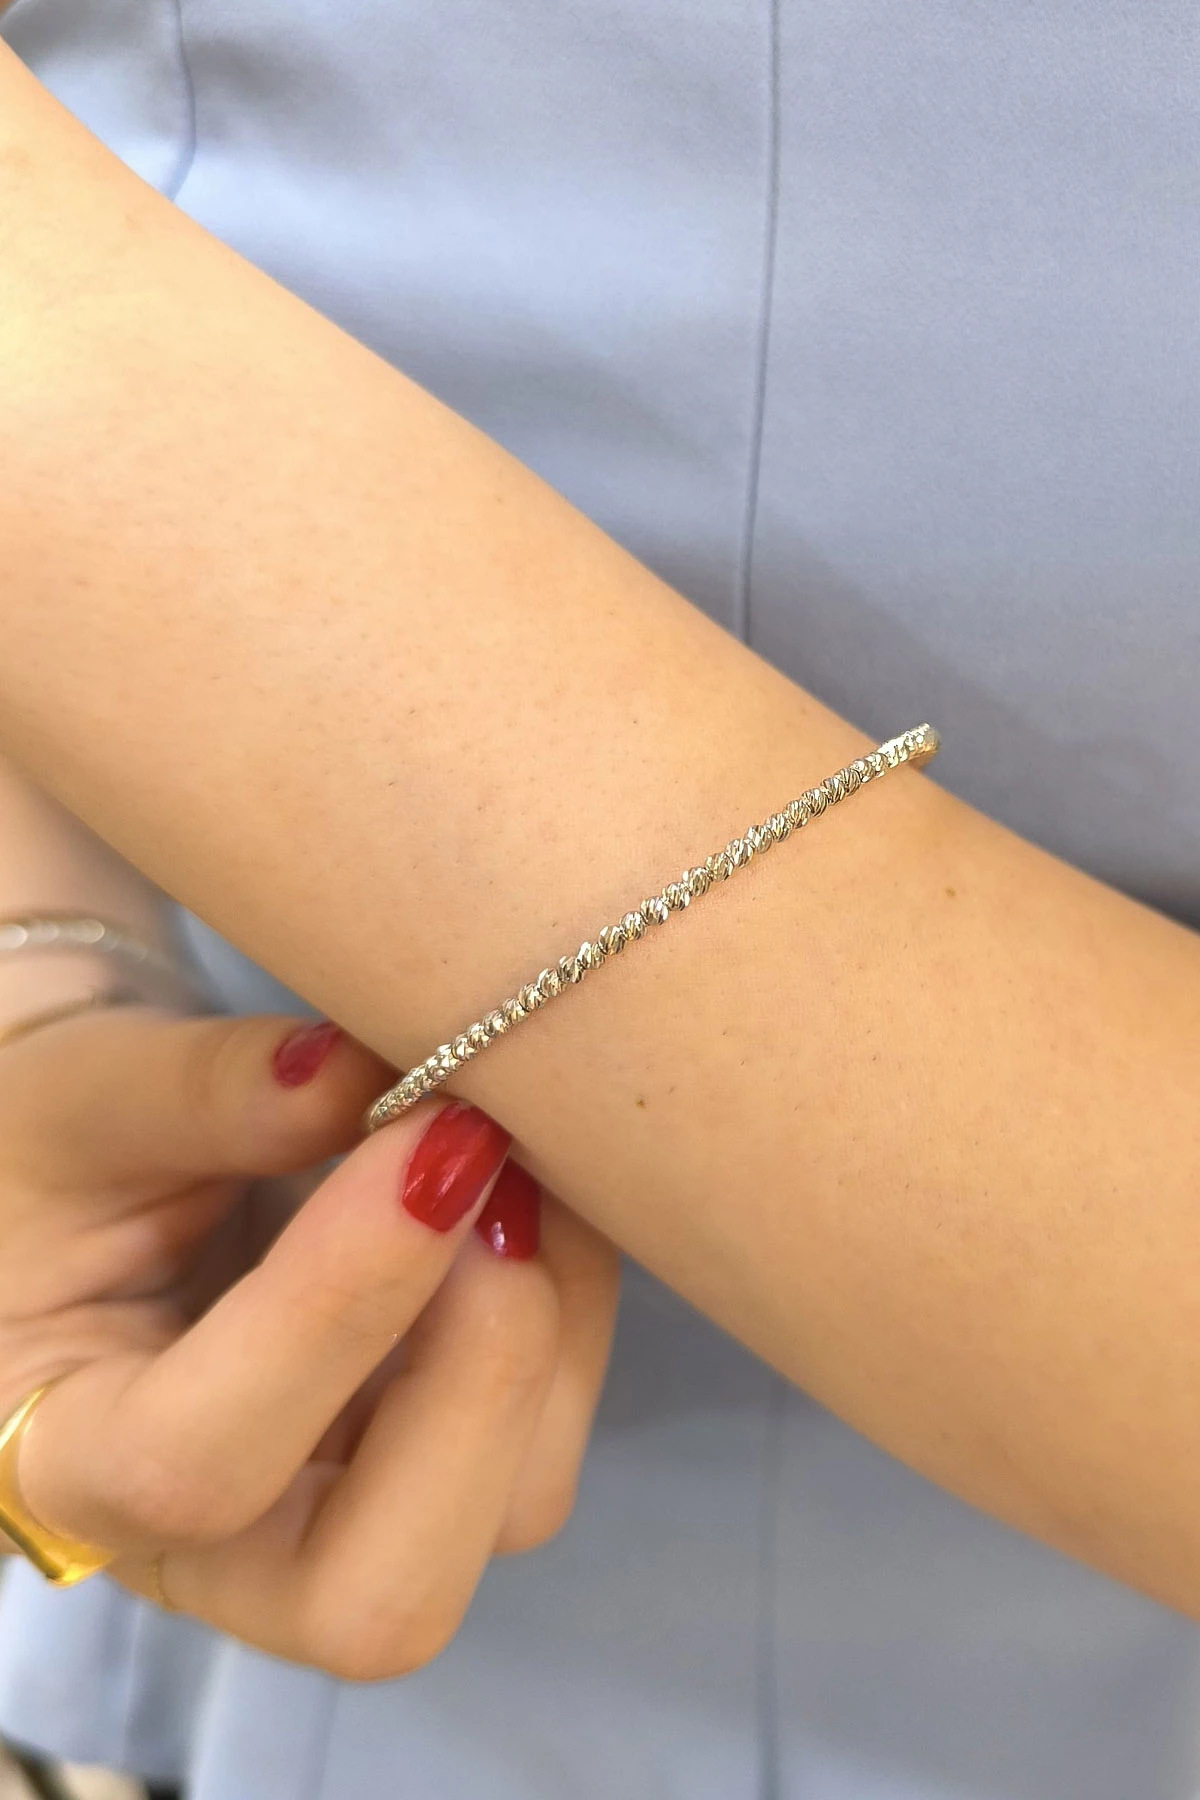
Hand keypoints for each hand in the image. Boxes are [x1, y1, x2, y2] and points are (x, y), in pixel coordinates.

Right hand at [0, 1006, 618, 1678]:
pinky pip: (545, 1436)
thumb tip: (356, 1075)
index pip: (195, 1465)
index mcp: (69, 1467)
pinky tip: (539, 1189)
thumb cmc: (57, 1152)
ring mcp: (342, 1523)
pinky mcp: (432, 1467)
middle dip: (480, 1380)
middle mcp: (216, 1553)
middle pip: (378, 1602)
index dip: (334, 1309)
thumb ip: (203, 1092)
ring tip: (522, 1154)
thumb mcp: (86, 1100)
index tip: (427, 1135)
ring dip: (553, 1327)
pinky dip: (575, 1306)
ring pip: (501, 1518)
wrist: (94, 1175)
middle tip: (498, 1176)